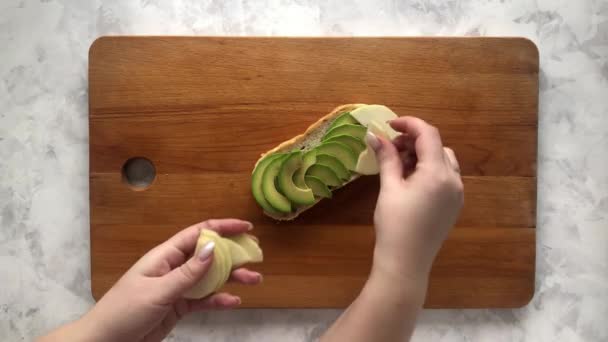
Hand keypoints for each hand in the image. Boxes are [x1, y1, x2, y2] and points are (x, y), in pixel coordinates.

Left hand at [39, 219, 261, 341]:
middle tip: (256, 256)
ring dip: (231, 277)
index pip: (198, 234)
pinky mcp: (179, 306)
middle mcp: (174, 267)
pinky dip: (219, 299)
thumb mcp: (158, 290)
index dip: (222, 227)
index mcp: (165, 256)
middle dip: (233, 253)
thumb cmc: (125, 310)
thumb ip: (188, 272)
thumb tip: (213, 246)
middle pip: (208, 254)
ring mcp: (177, 287)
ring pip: (210, 277)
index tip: (246, 228)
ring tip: (255, 280)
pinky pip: (204, 299)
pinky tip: (234, 301)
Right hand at [366, 117, 463, 285]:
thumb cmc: (394, 225)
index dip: (408, 124)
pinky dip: (430, 169)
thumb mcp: (389, 188)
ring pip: (444, 160)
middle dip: (414, 141)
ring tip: (399, 164)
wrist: (406, 263)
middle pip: (437, 146)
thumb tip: (374, 135)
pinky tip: (410, 180)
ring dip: (423, 155)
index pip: (428, 134)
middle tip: (390, 148)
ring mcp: (457, 194)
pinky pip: (446, 177)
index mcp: (438, 173)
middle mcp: (454, 180)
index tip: (388, 125)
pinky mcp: (454, 205)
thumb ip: (386, 158)